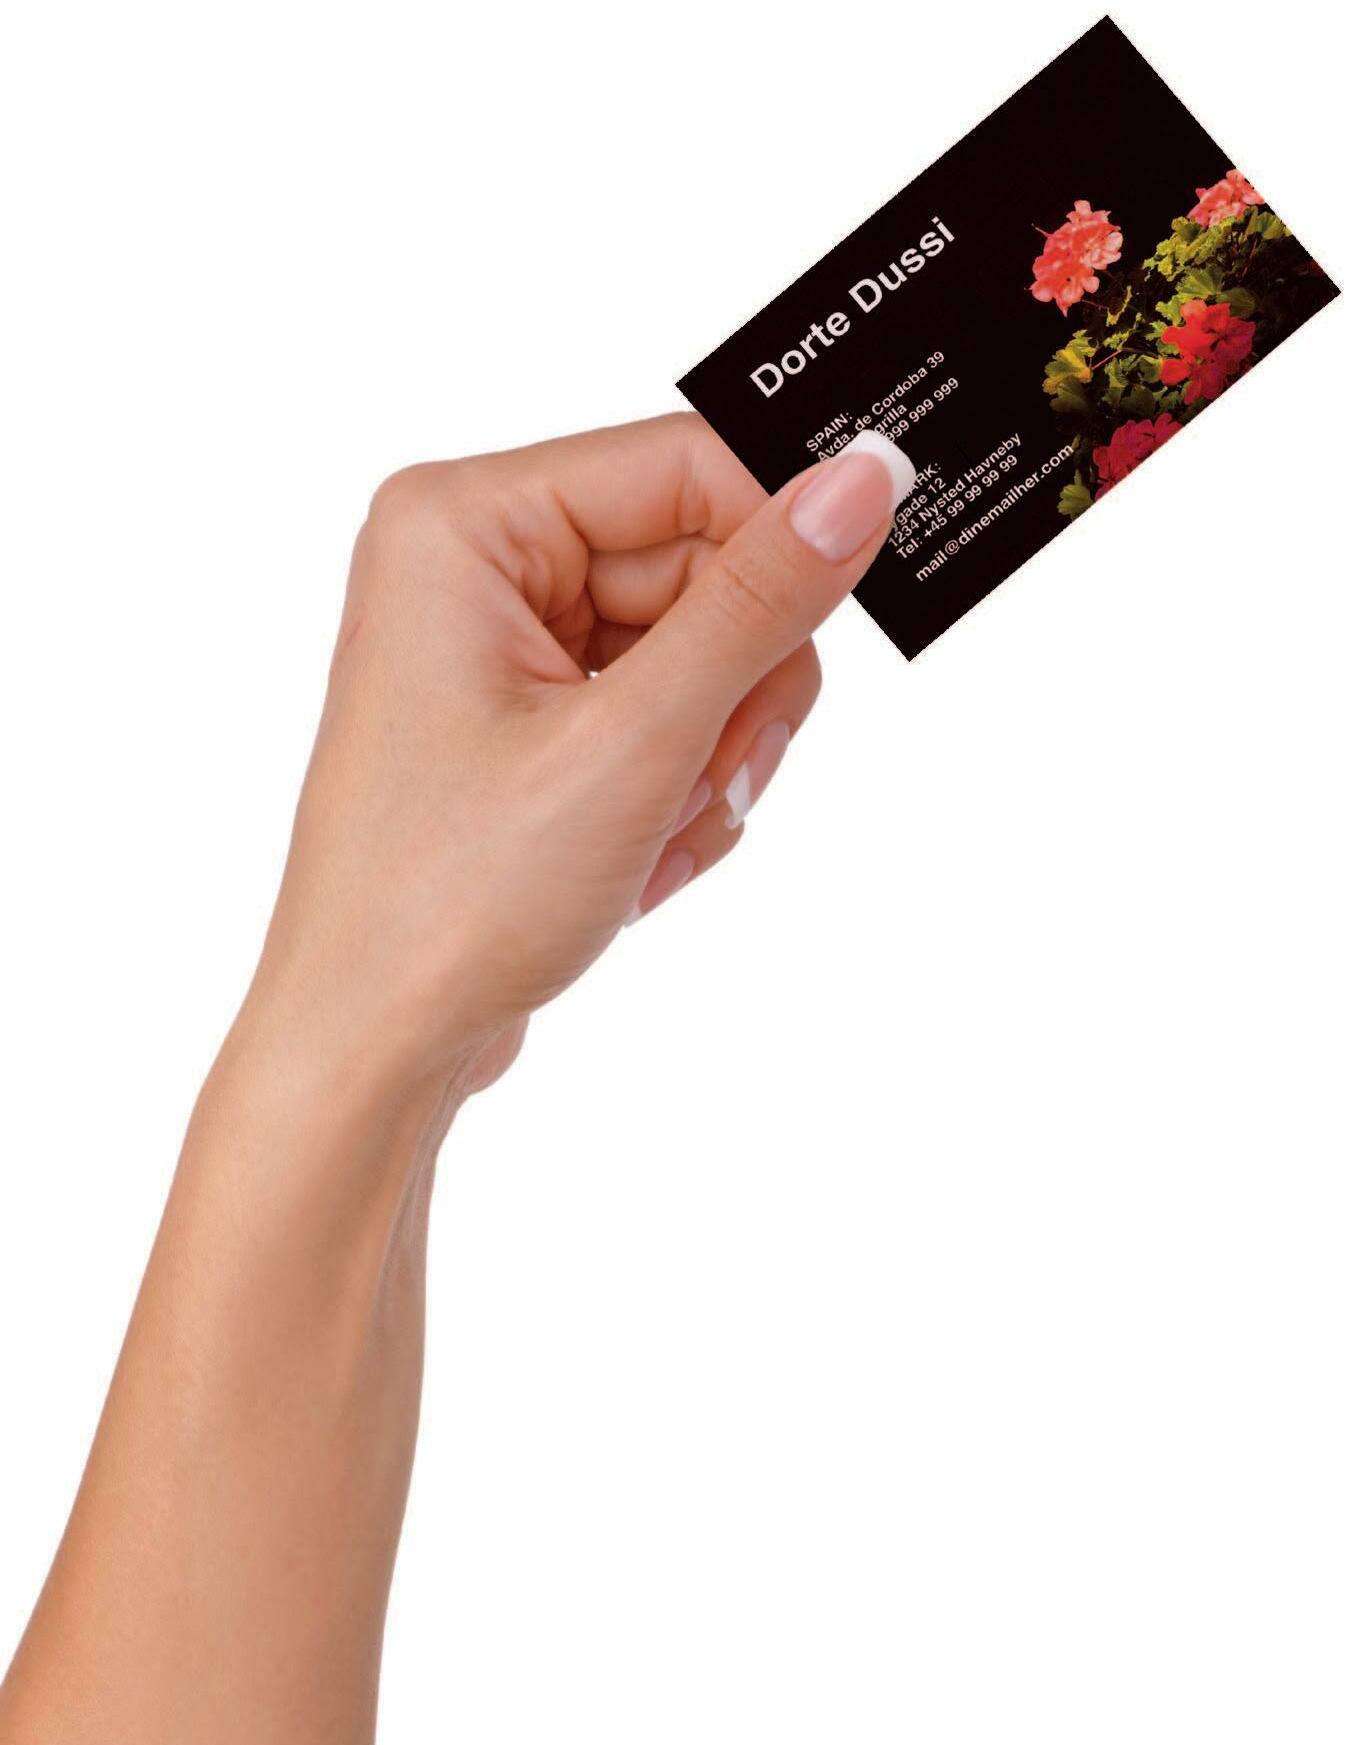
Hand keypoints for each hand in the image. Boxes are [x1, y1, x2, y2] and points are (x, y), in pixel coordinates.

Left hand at [248, 415, 909, 1092]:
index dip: (780, 542)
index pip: (684, 467)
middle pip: (701, 568)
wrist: (374, 1047)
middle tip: (716, 776)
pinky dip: (673, 794)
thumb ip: (757, 605)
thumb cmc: (449, 900)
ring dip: (709, 757)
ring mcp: (502, 651)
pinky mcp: (530, 724)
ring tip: (654, 841)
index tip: (845, 609)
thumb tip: (862, 482)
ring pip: (696, 655)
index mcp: (463, 525)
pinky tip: (633, 865)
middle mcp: (475, 568)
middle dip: (733, 690)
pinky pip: (660, 719)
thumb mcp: (633, 742)